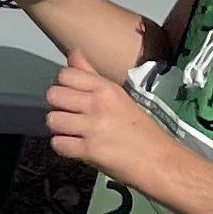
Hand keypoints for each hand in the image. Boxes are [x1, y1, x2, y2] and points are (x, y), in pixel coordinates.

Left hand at [41, 57, 167, 186]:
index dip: (64, 86)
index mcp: (106, 89)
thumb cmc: (140, 130)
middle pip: (53, 95)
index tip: (73, 98)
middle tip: (72, 117)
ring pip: (52, 120)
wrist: (159, 161)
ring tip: (74, 133)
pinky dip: (63, 147)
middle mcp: (97, 104)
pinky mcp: (89, 150)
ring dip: (59, 128)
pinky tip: (76, 147)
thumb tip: (73, 52)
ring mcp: (93, 127)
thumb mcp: (118, 97)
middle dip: (58, 107)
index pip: (65, 74)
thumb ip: (91, 76)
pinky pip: (57, 143)